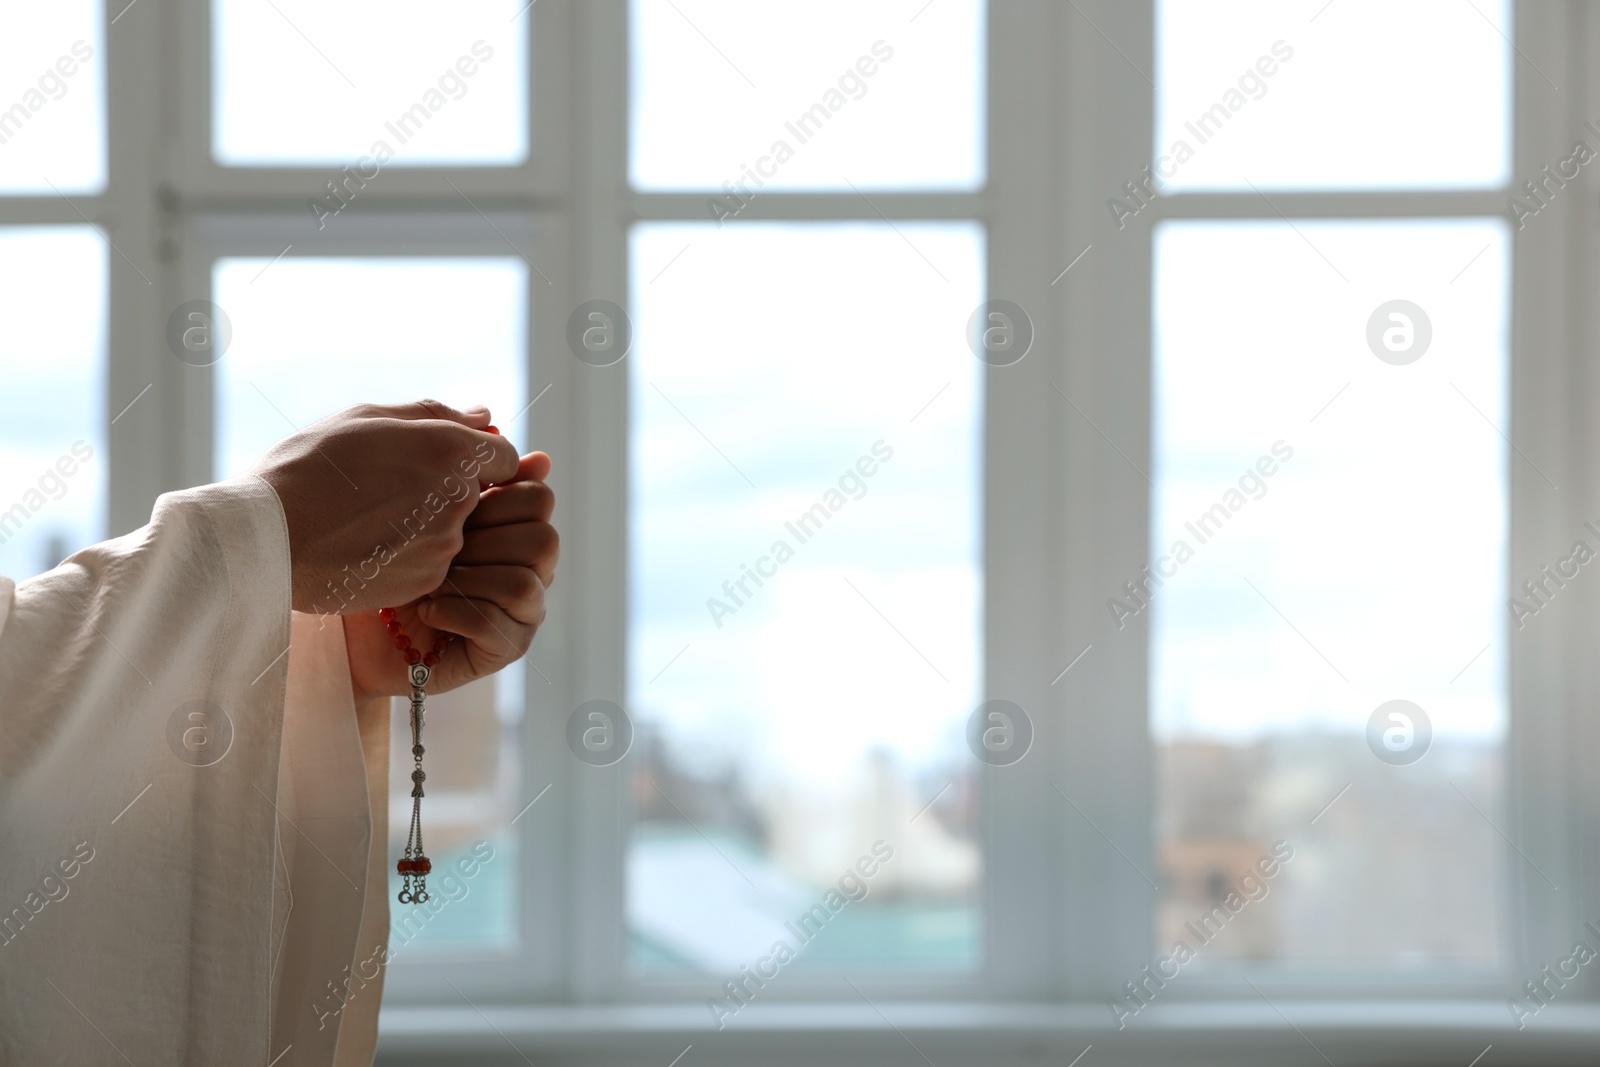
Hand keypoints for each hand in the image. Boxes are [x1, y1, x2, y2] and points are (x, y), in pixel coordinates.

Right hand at [251, 400, 519, 613]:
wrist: (266, 537)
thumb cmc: (308, 467)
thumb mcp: (366, 419)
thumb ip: (436, 416)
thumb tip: (484, 418)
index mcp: (451, 451)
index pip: (504, 458)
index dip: (478, 458)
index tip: (444, 462)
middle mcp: (458, 500)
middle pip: (477, 496)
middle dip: (444, 490)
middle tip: (388, 490)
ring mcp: (444, 546)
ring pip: (453, 531)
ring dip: (424, 524)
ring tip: (367, 518)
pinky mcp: (425, 581)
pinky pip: (431, 563)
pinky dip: (408, 555)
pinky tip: (366, 545)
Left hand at [344, 450, 557, 701]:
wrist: (354, 624)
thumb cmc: (385, 558)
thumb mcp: (428, 507)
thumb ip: (476, 475)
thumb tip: (540, 459)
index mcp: (517, 528)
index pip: (540, 499)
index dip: (498, 498)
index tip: (454, 508)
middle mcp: (531, 569)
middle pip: (544, 541)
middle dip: (483, 542)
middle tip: (440, 550)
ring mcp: (523, 611)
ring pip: (522, 583)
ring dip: (466, 581)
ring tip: (429, 583)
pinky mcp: (505, 648)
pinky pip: (494, 623)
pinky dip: (453, 612)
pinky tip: (425, 609)